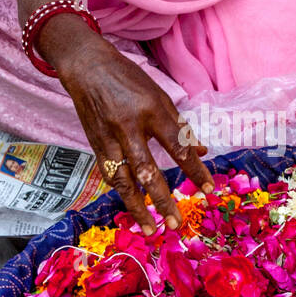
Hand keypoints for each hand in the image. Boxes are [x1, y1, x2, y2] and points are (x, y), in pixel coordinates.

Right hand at [57, 31, 213, 235]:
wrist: (87, 67)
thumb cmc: (128, 80)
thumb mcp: (160, 96)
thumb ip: (180, 126)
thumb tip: (202, 151)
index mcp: (151, 110)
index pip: (178, 146)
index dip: (194, 170)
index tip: (208, 190)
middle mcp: (129, 126)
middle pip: (147, 170)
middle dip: (162, 199)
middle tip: (176, 223)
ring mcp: (108, 138)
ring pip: (123, 180)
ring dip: (137, 208)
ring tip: (151, 229)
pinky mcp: (95, 145)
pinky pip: (110, 175)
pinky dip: (123, 194)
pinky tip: (134, 209)